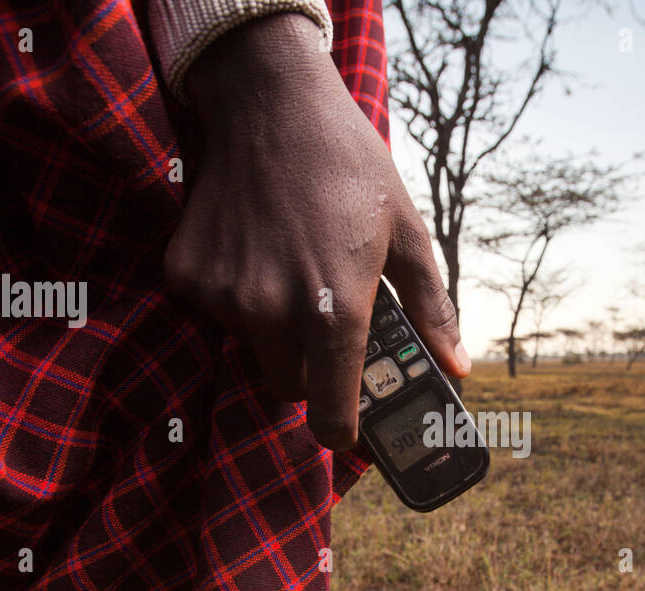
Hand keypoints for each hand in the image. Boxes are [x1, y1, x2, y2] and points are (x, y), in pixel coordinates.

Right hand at [164, 14, 469, 450]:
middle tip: (323, 325)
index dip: (341, 432)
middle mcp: (274, 311)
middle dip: (308, 369)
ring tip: (291, 267)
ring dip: (271, 328)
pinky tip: (256, 247)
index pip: (332, 412)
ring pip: (251, 347)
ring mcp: (224, 295)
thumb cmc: (349, 167)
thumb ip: (432, 309)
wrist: (271, 103)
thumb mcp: (405, 234)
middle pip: (287, 386)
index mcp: (335, 310)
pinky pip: (216, 310)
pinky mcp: (188, 275)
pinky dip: (235, 294)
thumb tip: (456, 366)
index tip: (347, 431)